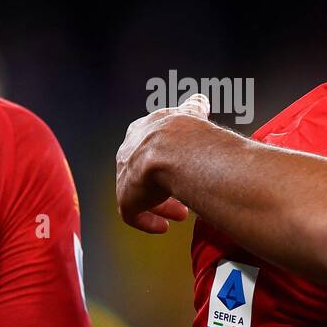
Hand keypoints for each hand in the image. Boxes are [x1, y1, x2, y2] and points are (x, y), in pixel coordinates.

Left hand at [116, 96, 207, 232]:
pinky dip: (149, 220)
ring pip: (140, 193)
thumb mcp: (191, 113)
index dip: (168, 156)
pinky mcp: (126, 199)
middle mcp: (131, 150)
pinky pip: (135, 214)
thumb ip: (193, 108)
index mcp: (144, 128)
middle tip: (181, 192)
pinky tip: (163, 227)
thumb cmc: (189, 134)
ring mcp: (126, 175)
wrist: (175, 150)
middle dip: (162, 182)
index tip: (181, 166)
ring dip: (160, 203)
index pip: (151, 141)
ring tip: (180, 213)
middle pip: (143, 169)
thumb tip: (200, 100)